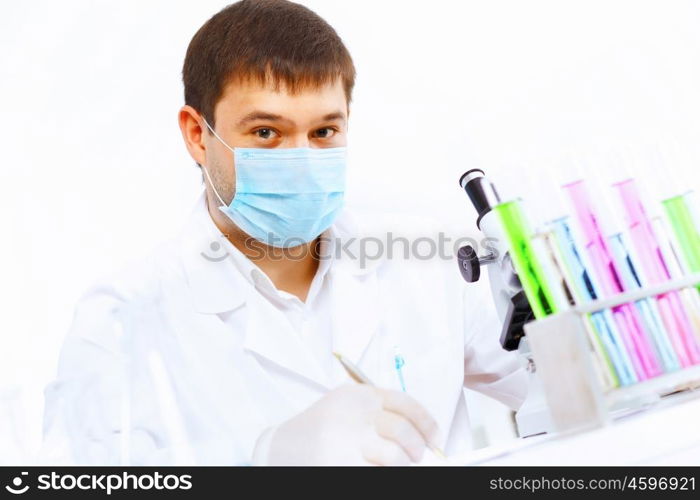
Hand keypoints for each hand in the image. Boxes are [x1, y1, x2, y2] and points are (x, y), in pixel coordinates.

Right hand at [261, 384, 438, 464]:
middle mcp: (355, 414)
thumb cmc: (320, 427)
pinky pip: (379, 472)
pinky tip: (376, 469)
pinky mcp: (343, 465)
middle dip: (417, 448)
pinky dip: (385, 473)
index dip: (427, 423)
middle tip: (417, 457)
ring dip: (403, 465)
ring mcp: (349, 441)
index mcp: (360, 395)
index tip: (435, 438)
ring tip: (398, 467)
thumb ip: (379, 412)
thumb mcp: (347, 405)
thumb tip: (421, 435)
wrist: (282, 447)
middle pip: (403, 430)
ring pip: (395, 456)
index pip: (406, 404)